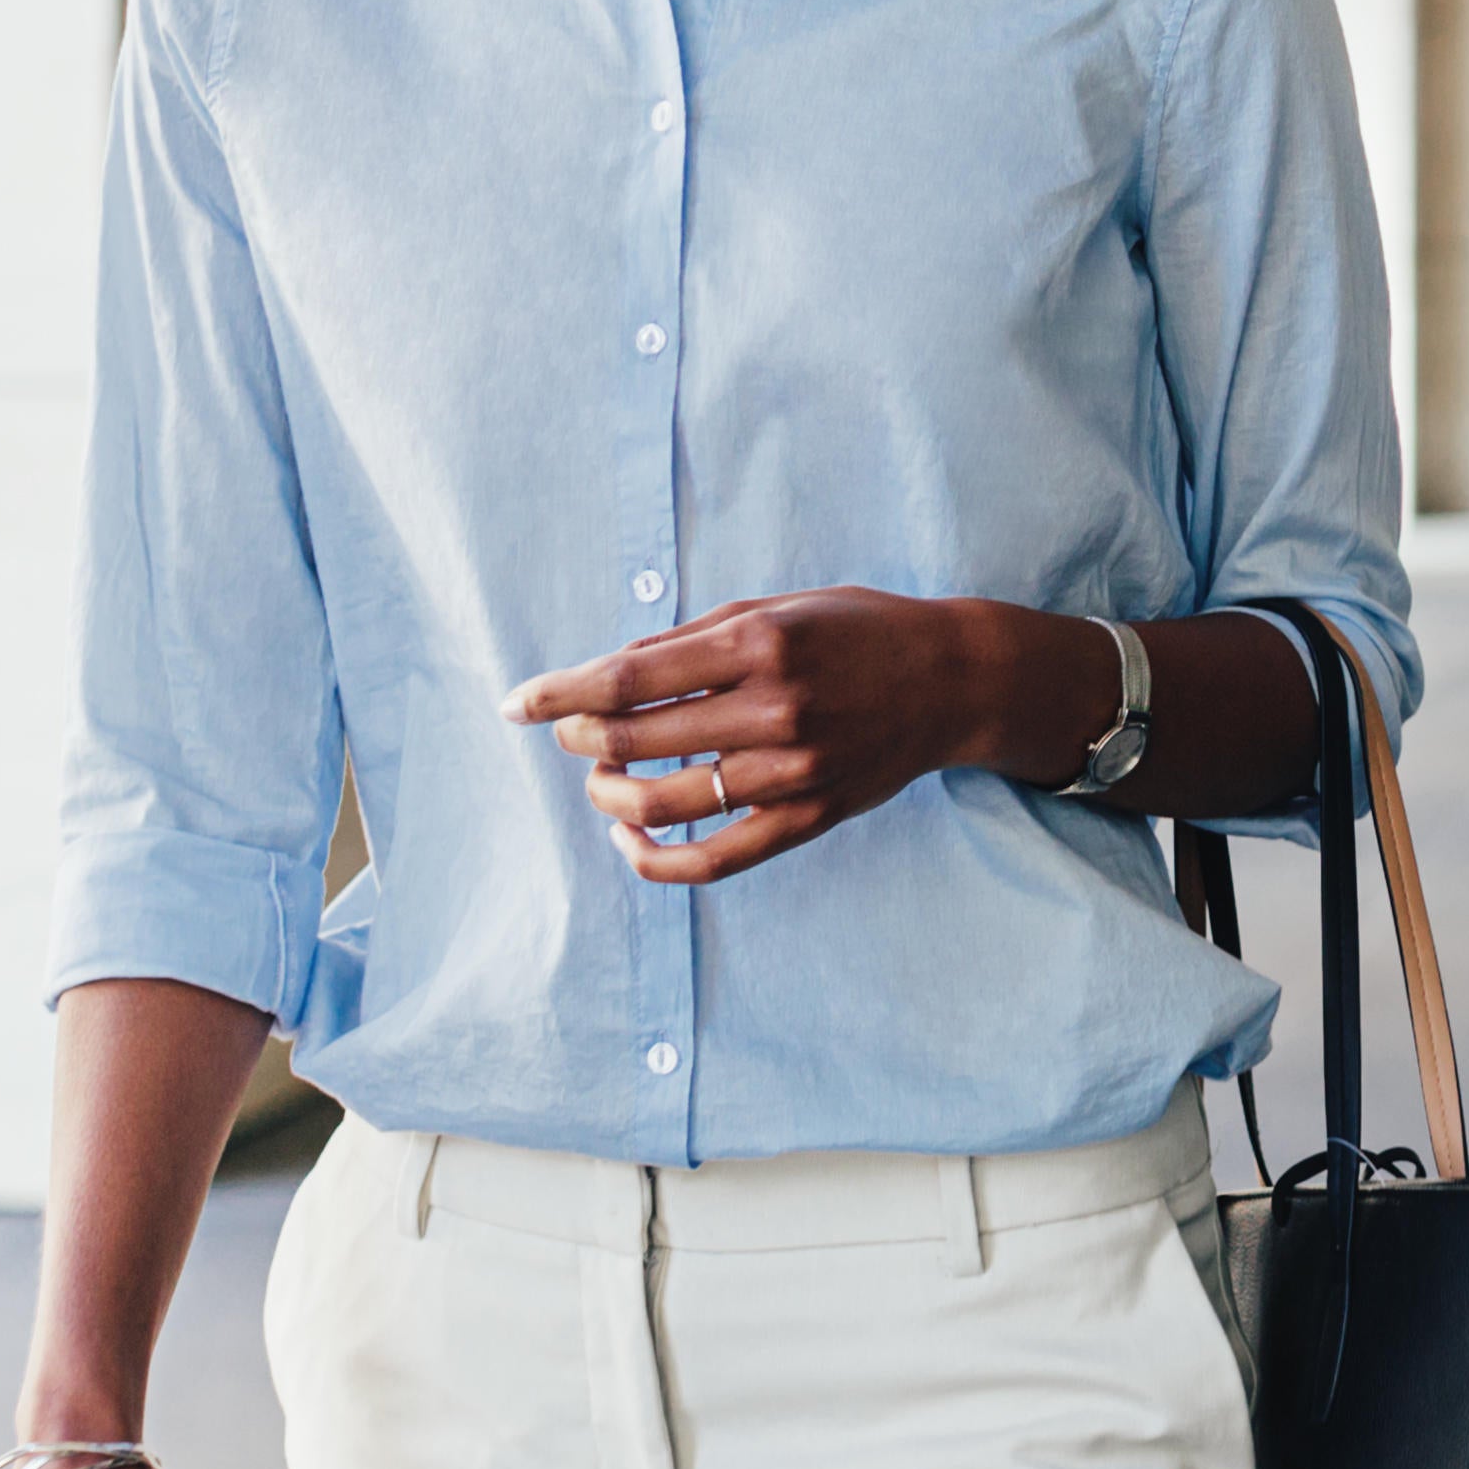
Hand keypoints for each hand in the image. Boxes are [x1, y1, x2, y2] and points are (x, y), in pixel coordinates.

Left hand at [507, 587, 1072, 884]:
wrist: (951, 680)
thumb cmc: (855, 631)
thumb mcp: (774, 607)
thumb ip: (689, 640)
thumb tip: (604, 673)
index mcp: (757, 643)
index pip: (627, 677)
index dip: (559, 693)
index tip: (516, 704)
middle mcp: (772, 708)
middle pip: (633, 738)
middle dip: (579, 739)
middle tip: (568, 734)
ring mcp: (791, 771)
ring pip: (662, 804)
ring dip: (608, 794)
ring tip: (603, 777)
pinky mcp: (806, 818)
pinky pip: (712, 860)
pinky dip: (655, 861)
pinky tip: (630, 842)